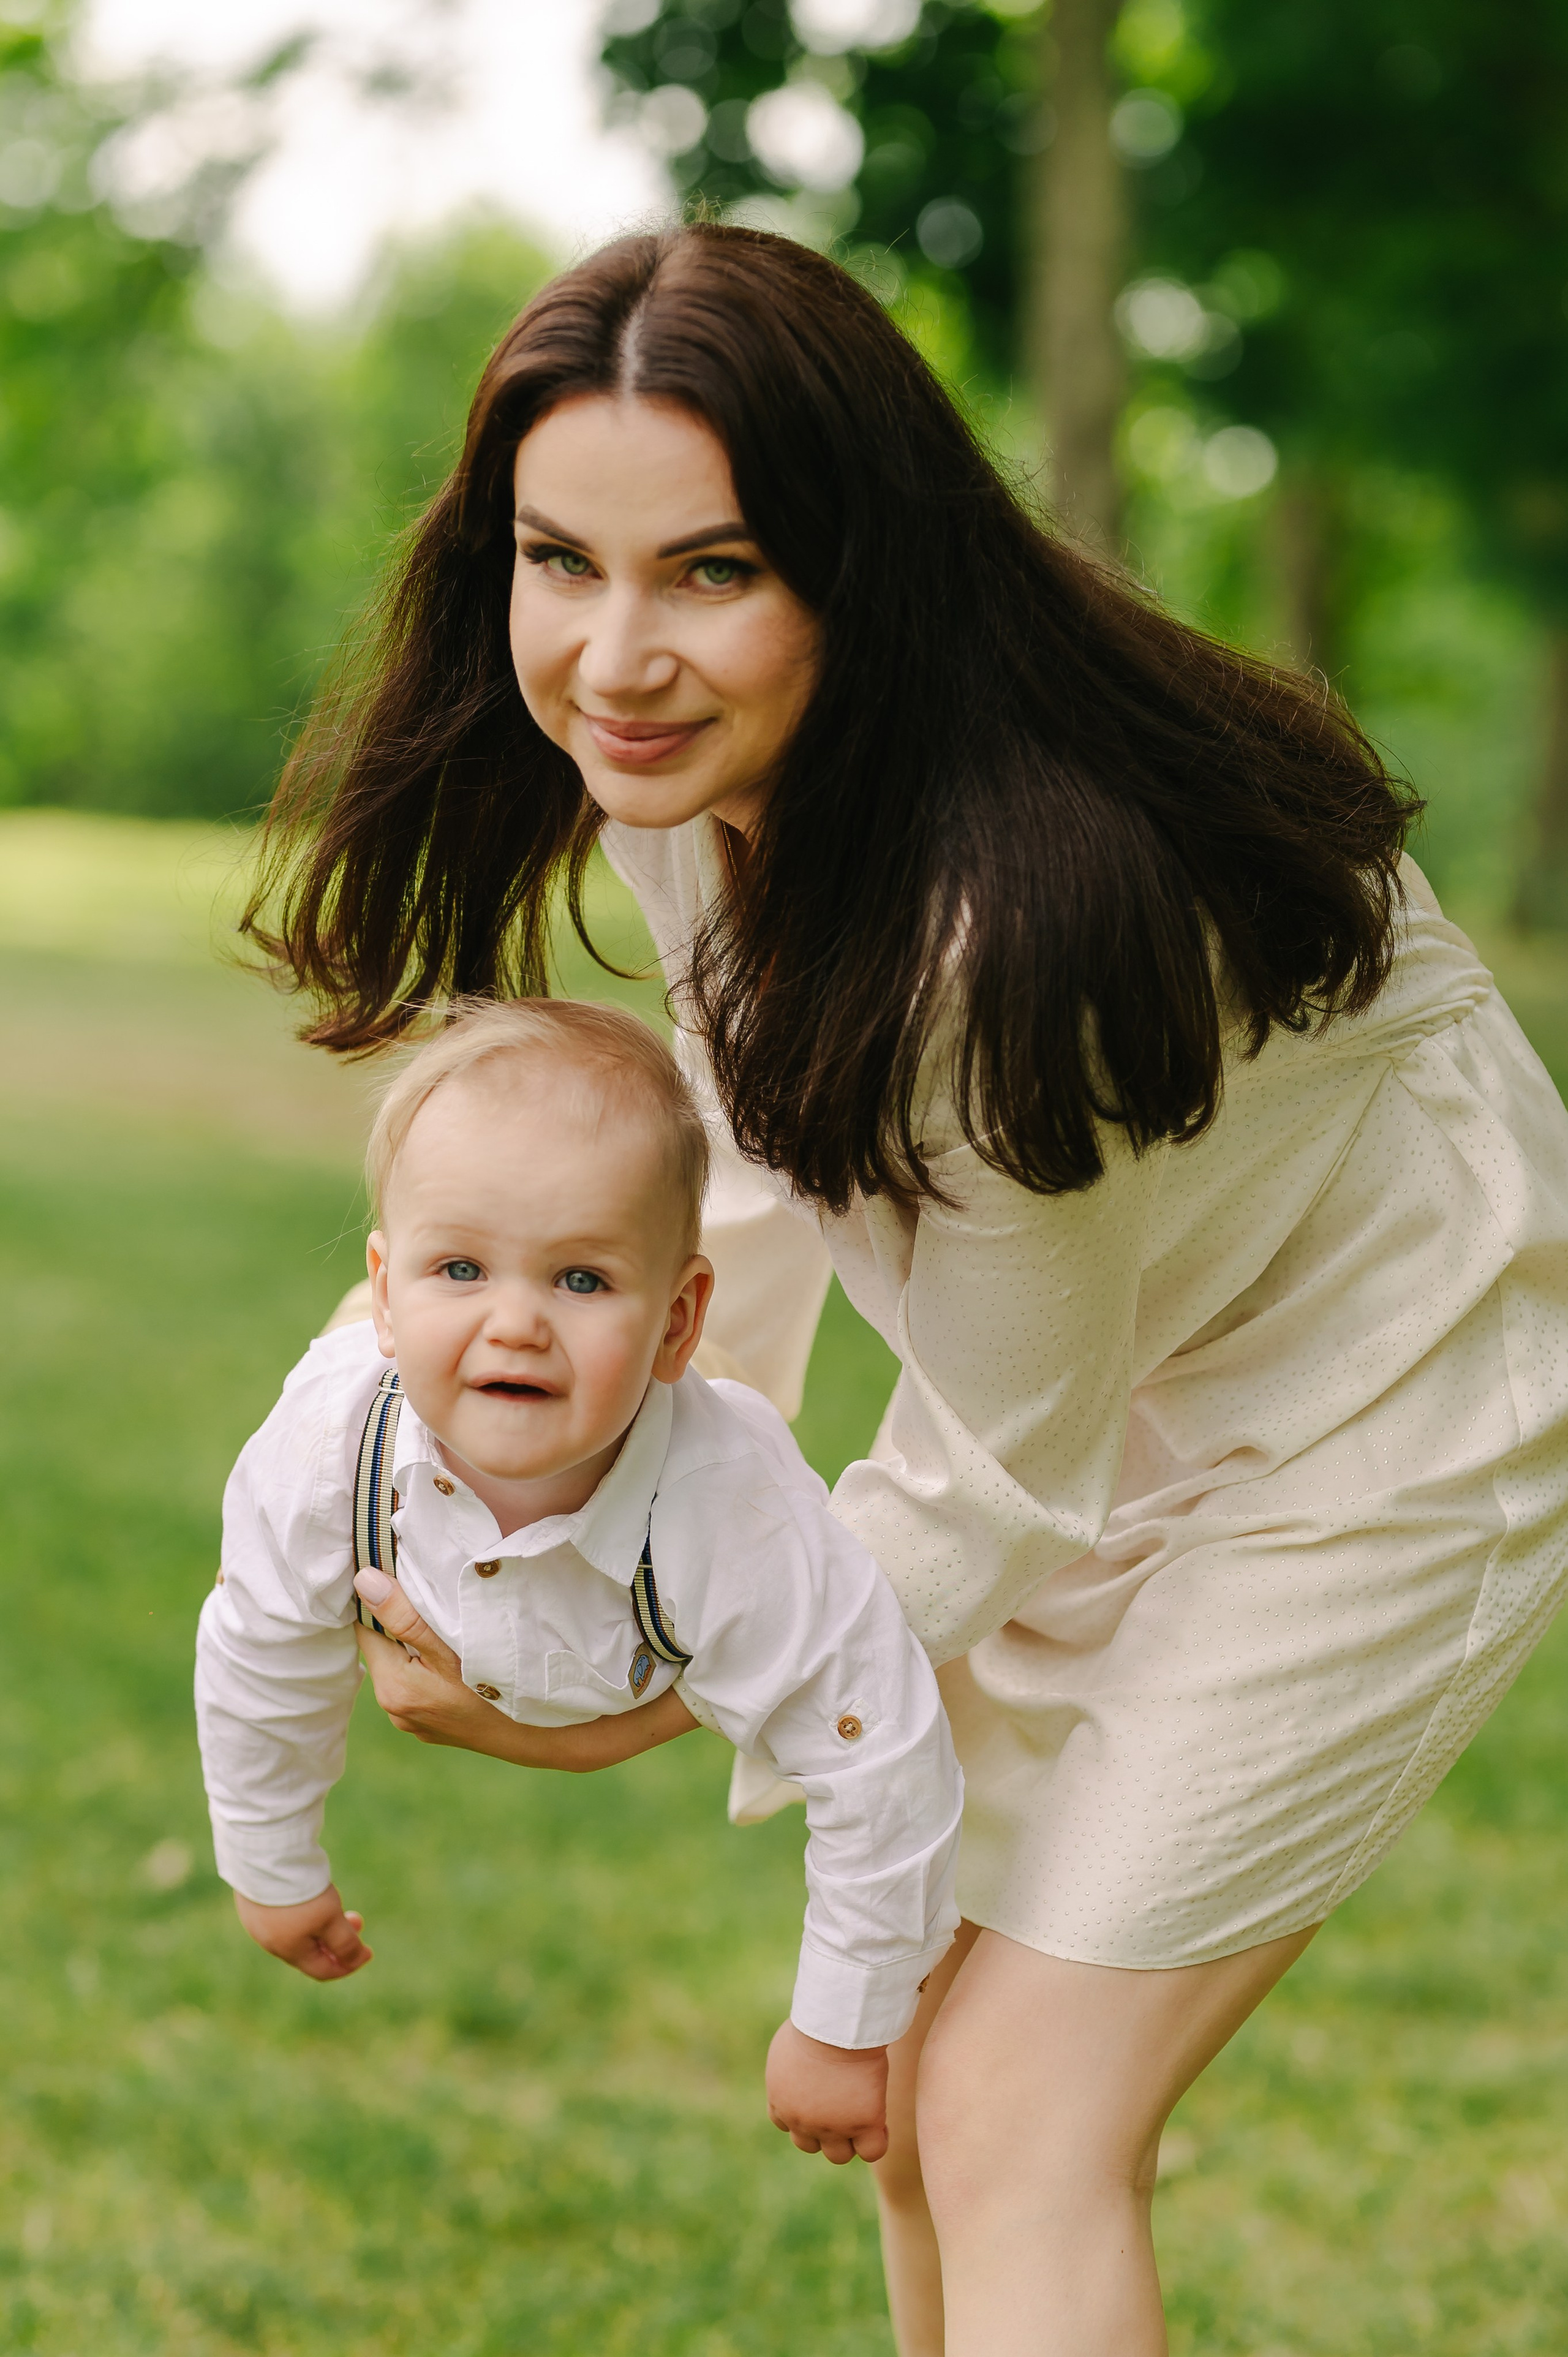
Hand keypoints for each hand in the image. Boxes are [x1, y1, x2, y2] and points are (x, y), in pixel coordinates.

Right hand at [234, 1882, 371, 1980]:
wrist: (266, 1854)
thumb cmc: (300, 1892)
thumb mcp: (330, 1919)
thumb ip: (344, 1944)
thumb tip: (358, 1960)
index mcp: (288, 1950)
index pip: (322, 1971)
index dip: (349, 1964)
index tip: (368, 1951)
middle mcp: (269, 1941)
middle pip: (310, 1952)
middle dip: (338, 1941)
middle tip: (358, 1920)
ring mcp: (258, 1920)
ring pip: (297, 1933)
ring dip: (322, 1926)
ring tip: (336, 1905)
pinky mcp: (254, 1900)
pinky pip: (284, 1915)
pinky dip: (303, 1912)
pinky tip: (311, 1893)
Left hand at [353, 1565, 700, 1769]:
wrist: (540, 1736)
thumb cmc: (502, 1685)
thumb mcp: (452, 1644)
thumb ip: (405, 1615)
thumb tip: (362, 1582)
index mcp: (394, 1689)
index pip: (367, 1628)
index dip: (381, 1600)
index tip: (403, 1579)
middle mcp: (396, 1710)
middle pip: (384, 1648)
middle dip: (400, 1622)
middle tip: (433, 1600)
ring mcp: (414, 1722)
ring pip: (403, 1665)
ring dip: (417, 1645)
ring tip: (449, 1627)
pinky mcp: (431, 1727)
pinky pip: (419, 1684)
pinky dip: (431, 1667)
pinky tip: (457, 1660)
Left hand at [766, 2019, 888, 2163]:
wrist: (835, 2025)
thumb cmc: (814, 2022)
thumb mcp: (788, 2045)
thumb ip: (789, 2068)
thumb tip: (801, 2067)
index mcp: (781, 2101)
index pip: (787, 2124)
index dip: (805, 2114)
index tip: (821, 2097)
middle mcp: (802, 2121)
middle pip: (810, 2145)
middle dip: (824, 2130)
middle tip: (842, 2103)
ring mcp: (832, 2127)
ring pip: (839, 2155)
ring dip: (849, 2139)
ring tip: (863, 2112)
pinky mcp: (863, 2124)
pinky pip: (873, 2151)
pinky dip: (878, 2141)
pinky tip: (881, 2121)